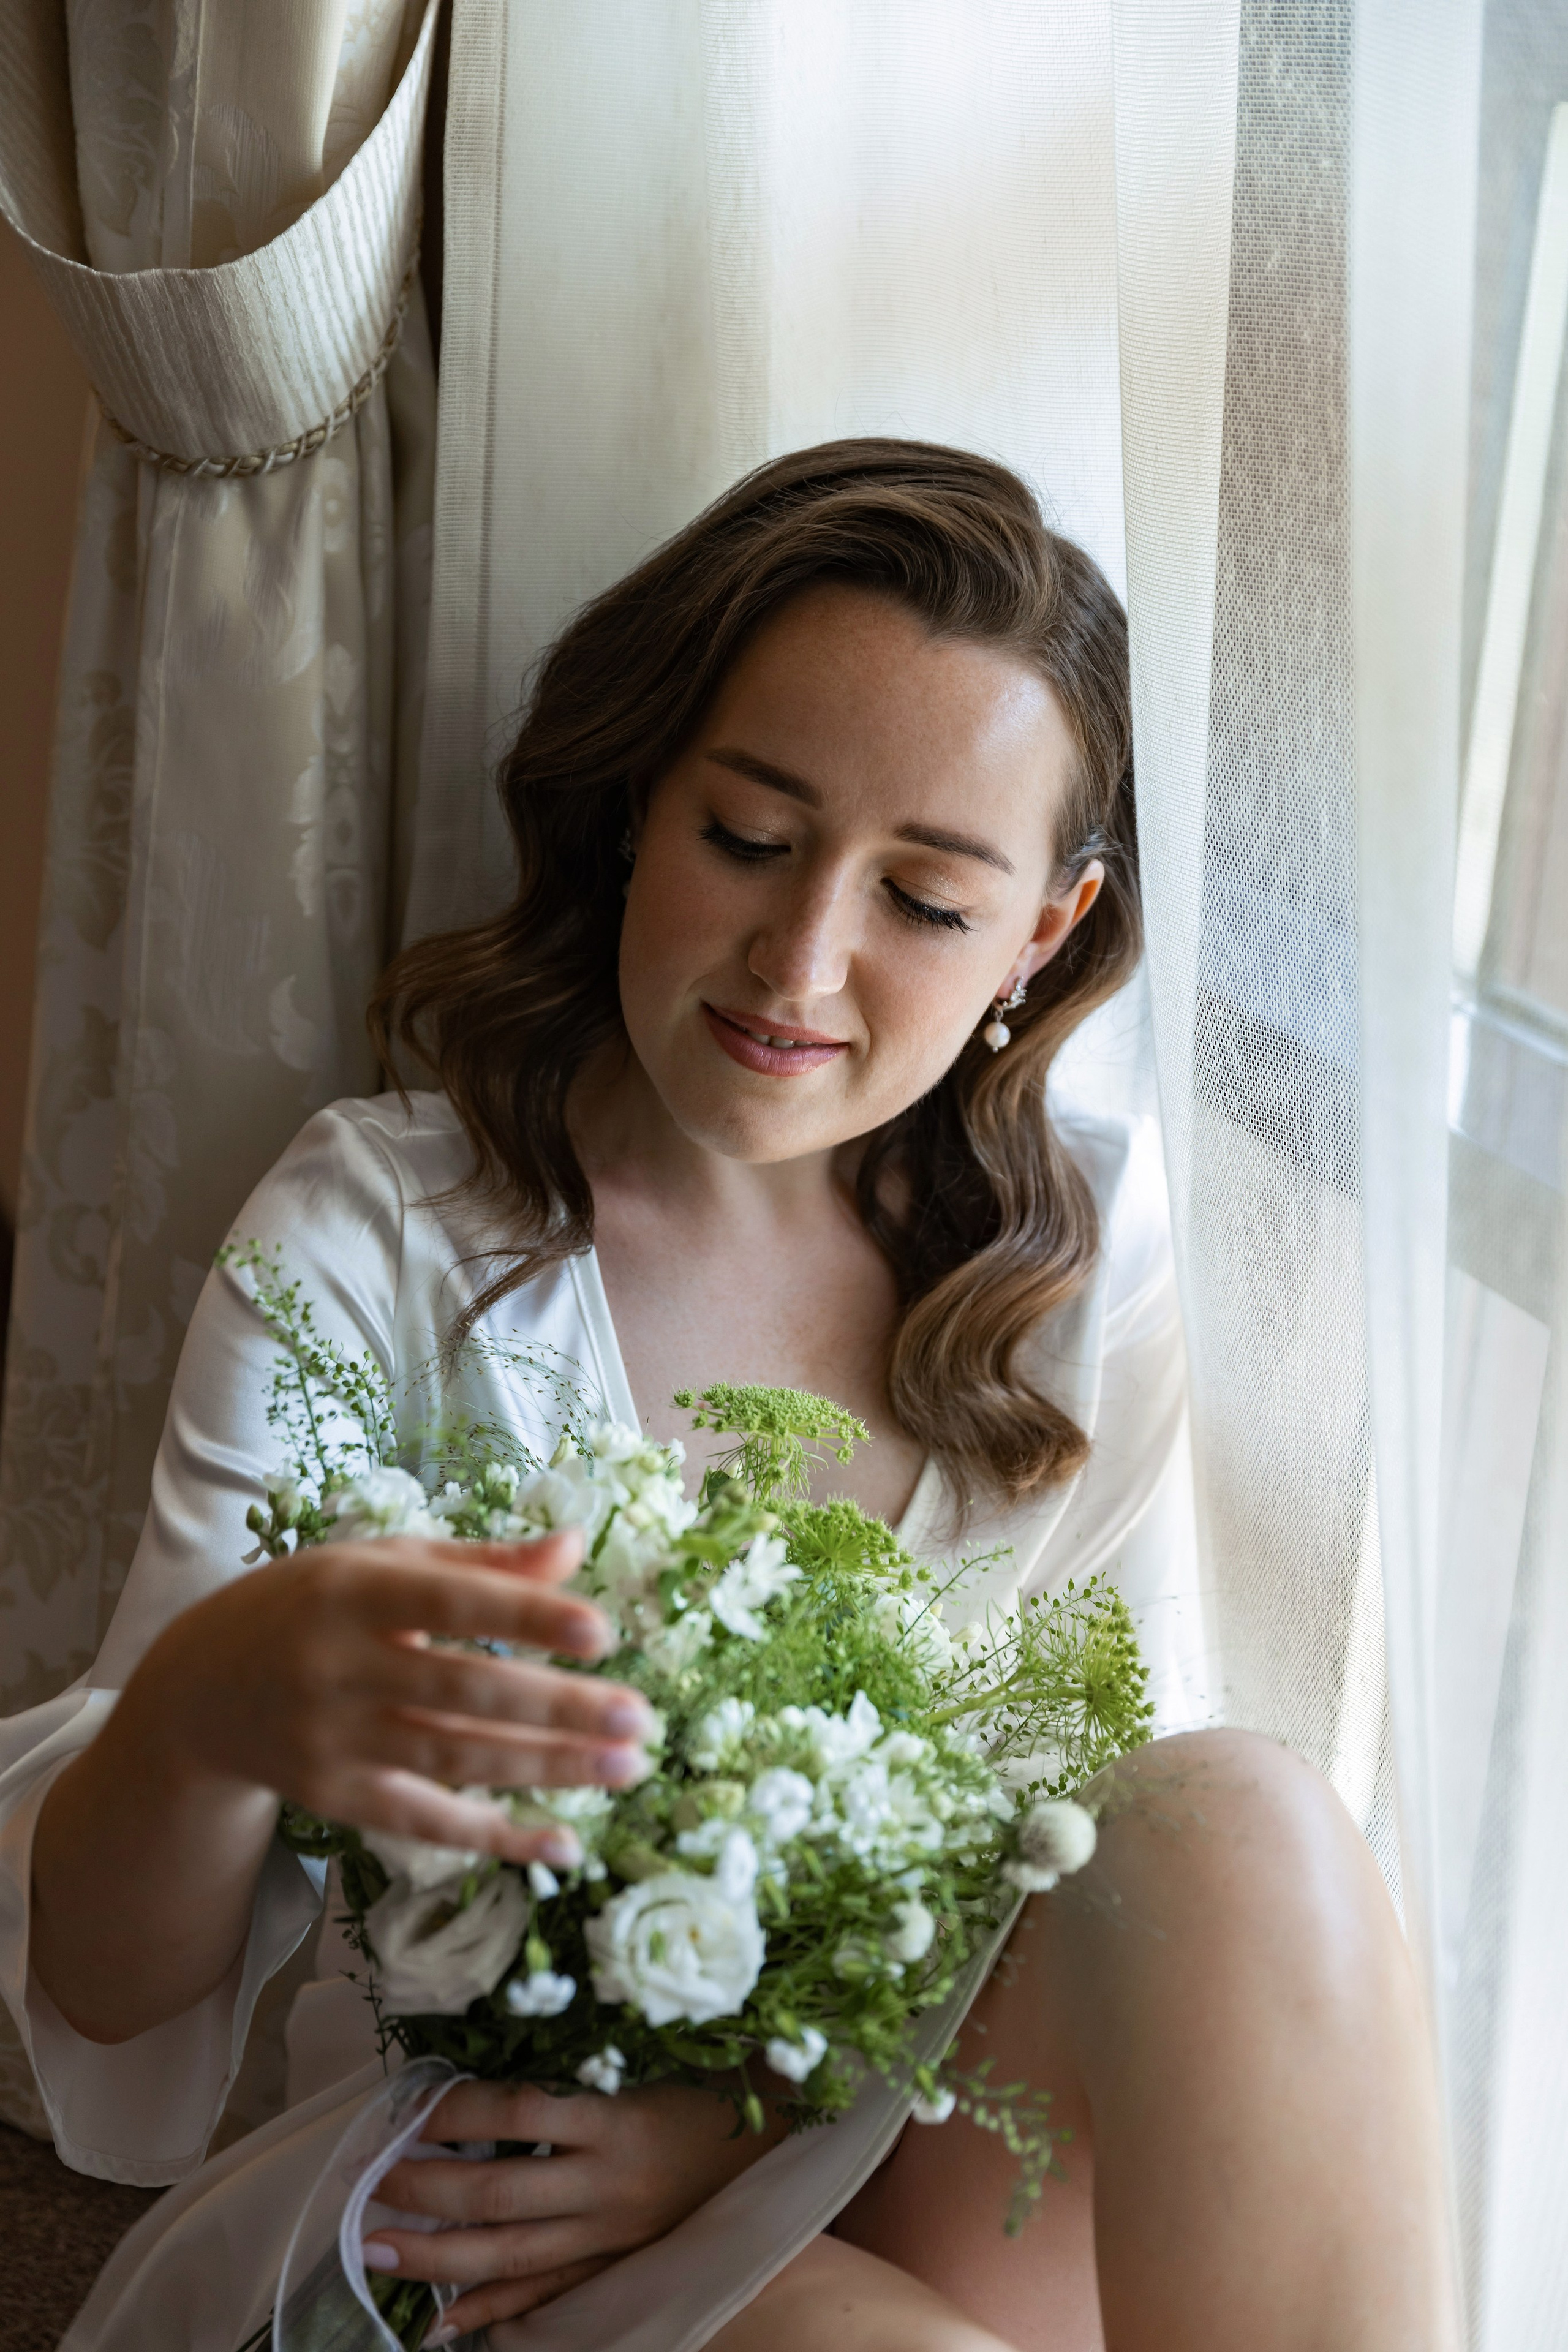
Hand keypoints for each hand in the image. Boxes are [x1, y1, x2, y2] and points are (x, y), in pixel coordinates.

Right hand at [118, 1527, 652, 1862]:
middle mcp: (338, 1669)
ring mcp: (334, 1741)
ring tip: (626, 1768)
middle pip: (462, 1694)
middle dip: (557, 1710)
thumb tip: (574, 1548)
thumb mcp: (379, 1564)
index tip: (600, 1632)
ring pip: (455, 1761)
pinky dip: (497, 1838)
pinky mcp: (336, 1800)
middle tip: (639, 1721)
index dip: (524, 1618)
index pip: (449, 1605)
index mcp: (353, 1593)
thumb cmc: (308, 1607)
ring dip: (547, 1770)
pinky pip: (427, 1824)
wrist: (196, 1690)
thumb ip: (480, 1563)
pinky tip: (563, 1842)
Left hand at [363, 2076, 790, 2337]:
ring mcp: (608, 2235)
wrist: (774, 2149)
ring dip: (434, 2255)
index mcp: (615, 2118)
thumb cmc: (707, 2083)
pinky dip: (492, 2314)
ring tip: (373, 2248)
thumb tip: (497, 2044)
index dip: (456, 2109)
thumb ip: (578, 2058)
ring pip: (509, 2255)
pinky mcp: (614, 2265)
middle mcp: (606, 2183)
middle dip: (423, 2187)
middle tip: (364, 2178)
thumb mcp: (647, 2056)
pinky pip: (546, 2296)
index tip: (406, 2103)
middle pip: (498, 2193)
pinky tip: (441, 2326)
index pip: (517, 2112)